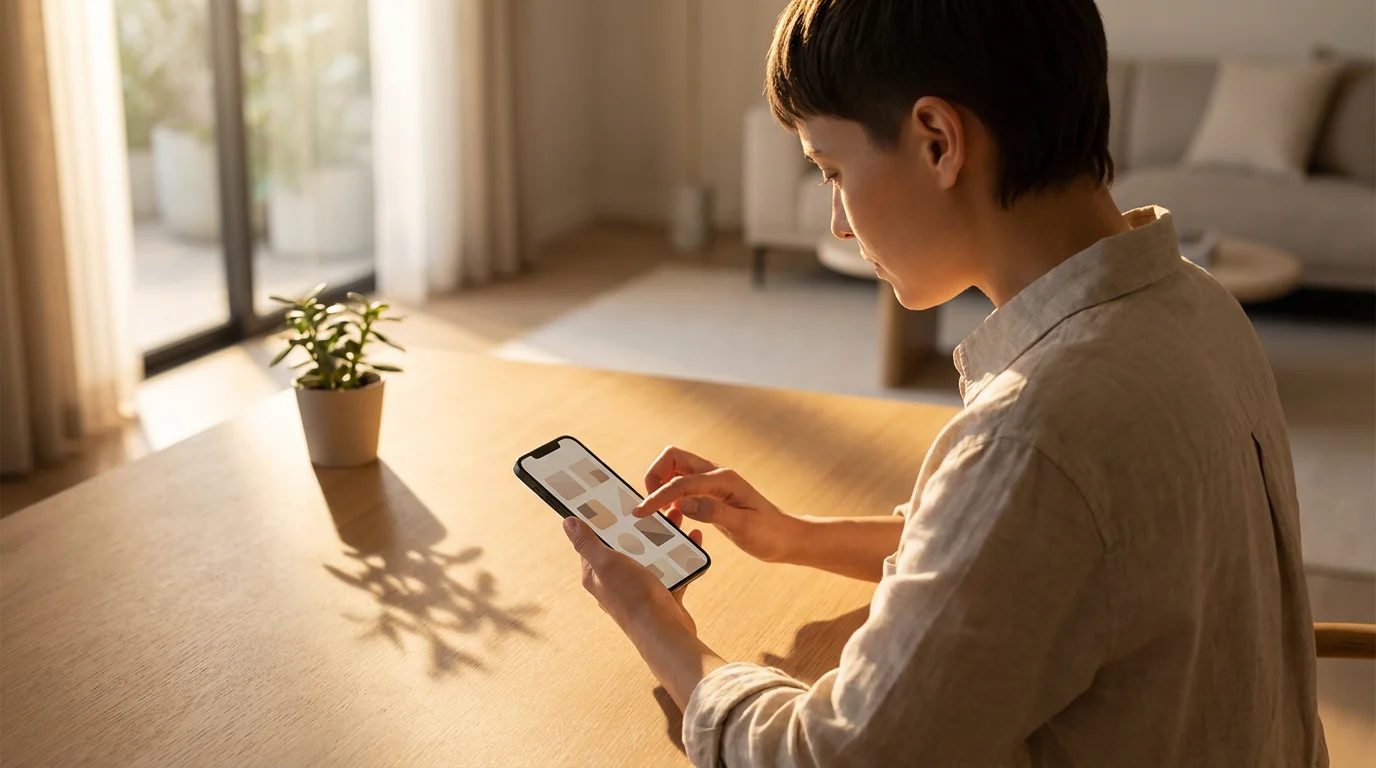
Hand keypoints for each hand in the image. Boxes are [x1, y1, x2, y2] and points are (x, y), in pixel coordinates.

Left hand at [563, 516, 703, 635]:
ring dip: (665, 538)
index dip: (604, 522)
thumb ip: (586, 543)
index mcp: (597, 574)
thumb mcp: (605, 563)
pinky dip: (683, 555)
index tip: (617, 502)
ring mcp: (639, 590)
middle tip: (656, 507)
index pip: (595, 542)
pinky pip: (673, 570)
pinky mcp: (661, 596)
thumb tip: (567, 523)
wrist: (664, 632)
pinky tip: (693, 540)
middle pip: (627, 546)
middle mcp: (616, 583)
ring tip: (677, 518)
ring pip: (653, 556)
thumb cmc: (632, 598)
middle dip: (641, 526)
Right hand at [632, 446, 802, 563]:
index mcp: (723, 480)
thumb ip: (713, 513)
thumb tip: (684, 502)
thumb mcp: (743, 527)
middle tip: (651, 505)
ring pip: (675, 469)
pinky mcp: (711, 493)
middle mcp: (716, 475)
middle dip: (654, 476)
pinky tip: (675, 516)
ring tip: (661, 513)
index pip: (680, 481)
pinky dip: (671, 496)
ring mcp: (713, 482)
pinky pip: (682, 485)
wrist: (786, 538)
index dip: (657, 496)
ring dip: (661, 485)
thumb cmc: (769, 534)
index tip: (641, 513)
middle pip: (673, 458)